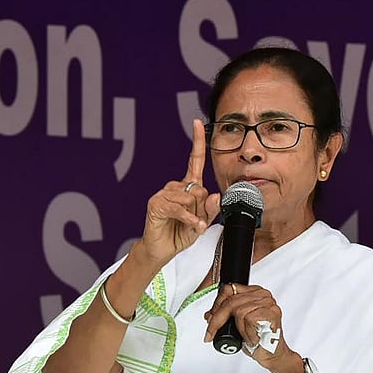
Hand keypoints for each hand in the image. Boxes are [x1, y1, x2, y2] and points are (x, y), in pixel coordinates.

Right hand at [135, 119, 220, 266]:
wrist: (162, 249)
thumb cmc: (180, 233)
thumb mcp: (202, 222)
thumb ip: (210, 210)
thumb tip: (215, 195)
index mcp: (187, 186)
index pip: (194, 160)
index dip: (197, 141)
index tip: (198, 123)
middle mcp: (175, 186)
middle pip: (200, 189)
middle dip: (202, 208)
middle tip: (194, 220)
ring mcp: (164, 194)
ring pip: (191, 198)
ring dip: (195, 215)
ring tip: (187, 224)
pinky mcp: (156, 204)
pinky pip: (180, 208)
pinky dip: (190, 219)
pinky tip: (193, 226)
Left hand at [203, 283, 293, 371]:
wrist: (273, 354)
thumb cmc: (257, 339)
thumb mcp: (238, 324)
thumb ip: (227, 314)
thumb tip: (209, 315)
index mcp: (254, 292)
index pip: (229, 289)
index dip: (216, 304)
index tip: (210, 317)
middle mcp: (263, 294)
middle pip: (230, 301)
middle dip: (217, 319)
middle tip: (210, 333)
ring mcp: (268, 303)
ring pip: (238, 310)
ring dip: (237, 328)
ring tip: (244, 337)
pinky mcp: (270, 313)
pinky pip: (247, 319)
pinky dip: (246, 332)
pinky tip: (252, 338)